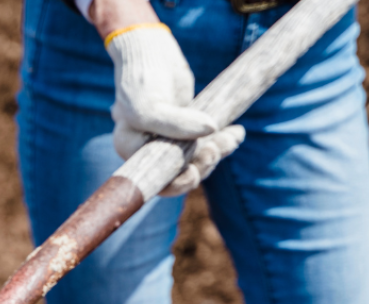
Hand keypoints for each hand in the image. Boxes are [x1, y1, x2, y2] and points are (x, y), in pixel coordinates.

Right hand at [100, 19, 244, 195]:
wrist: (151, 53)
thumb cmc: (142, 80)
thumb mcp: (150, 105)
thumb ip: (175, 123)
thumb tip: (211, 130)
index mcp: (131, 151)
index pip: (155, 181)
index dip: (176, 184)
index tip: (194, 173)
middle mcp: (148, 150)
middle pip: (179, 173)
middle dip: (201, 165)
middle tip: (214, 149)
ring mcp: (170, 141)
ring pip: (197, 159)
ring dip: (216, 151)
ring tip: (231, 137)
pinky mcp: (188, 129)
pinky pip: (207, 143)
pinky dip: (224, 140)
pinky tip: (237, 133)